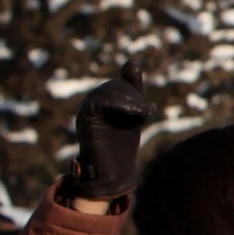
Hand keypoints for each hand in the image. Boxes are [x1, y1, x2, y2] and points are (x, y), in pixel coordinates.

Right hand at [70, 62, 156, 201]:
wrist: (112, 172)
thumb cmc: (122, 146)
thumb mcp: (134, 115)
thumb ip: (134, 93)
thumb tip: (131, 62)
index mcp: (103, 100)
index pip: (121, 83)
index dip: (135, 88)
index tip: (145, 109)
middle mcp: (92, 102)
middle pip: (116, 86)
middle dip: (135, 97)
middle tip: (147, 112)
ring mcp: (87, 109)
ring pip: (109, 91)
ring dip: (131, 101)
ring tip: (144, 114)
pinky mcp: (85, 117)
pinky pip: (100, 101)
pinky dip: (120, 104)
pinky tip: (135, 115)